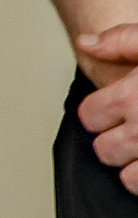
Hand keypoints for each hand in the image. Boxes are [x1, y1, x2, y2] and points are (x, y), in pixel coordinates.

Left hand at [77, 25, 137, 192]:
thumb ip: (121, 40)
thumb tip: (85, 43)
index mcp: (133, 96)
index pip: (89, 117)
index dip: (99, 112)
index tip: (114, 108)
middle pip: (104, 150)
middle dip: (114, 140)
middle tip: (132, 129)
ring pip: (128, 177)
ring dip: (133, 166)